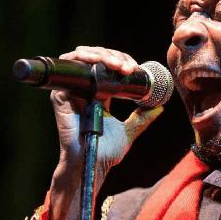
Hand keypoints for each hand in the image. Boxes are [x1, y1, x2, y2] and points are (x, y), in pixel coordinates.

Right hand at [51, 46, 163, 172]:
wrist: (91, 165)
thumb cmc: (105, 151)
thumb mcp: (129, 131)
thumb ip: (142, 118)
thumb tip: (159, 107)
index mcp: (97, 94)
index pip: (107, 66)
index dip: (121, 60)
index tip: (136, 68)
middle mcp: (83, 90)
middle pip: (96, 58)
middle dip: (115, 56)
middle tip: (130, 66)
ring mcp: (70, 92)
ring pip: (82, 59)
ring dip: (102, 54)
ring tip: (120, 64)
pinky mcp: (61, 97)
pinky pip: (70, 72)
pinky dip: (86, 61)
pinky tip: (102, 64)